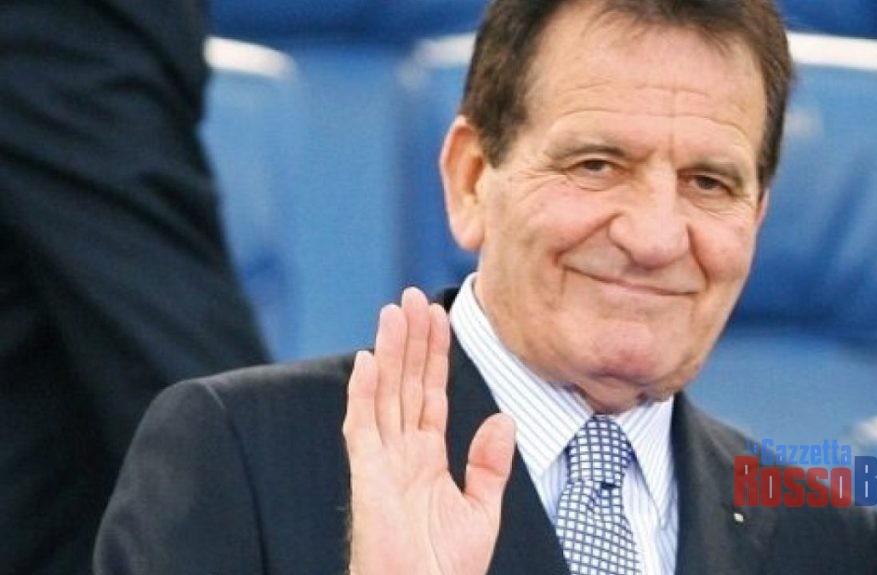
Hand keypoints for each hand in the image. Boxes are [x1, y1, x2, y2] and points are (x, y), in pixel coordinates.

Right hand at [343, 287, 515, 574]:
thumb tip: (504, 418)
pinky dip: (363, 394)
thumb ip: (489, 464)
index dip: (434, 355)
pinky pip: (363, 428)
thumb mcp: (481, 510)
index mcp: (427, 458)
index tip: (438, 317)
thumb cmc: (445, 569)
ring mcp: (382, 462)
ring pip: (385, 394)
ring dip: (389, 352)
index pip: (431, 394)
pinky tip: (368, 360)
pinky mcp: (368, 478)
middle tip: (411, 296)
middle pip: (406, 384)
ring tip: (394, 310)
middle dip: (410, 340)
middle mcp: (401, 452)